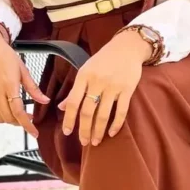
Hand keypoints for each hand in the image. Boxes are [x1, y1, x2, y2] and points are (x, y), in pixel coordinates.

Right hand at [0, 28, 48, 137]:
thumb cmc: (5, 56)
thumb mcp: (23, 70)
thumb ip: (33, 88)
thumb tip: (45, 101)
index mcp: (9, 86)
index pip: (18, 112)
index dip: (27, 125)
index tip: (35, 132)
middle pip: (9, 118)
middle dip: (20, 123)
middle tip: (30, 119)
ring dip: (10, 120)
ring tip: (19, 115)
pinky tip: (7, 110)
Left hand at [58, 29, 151, 145]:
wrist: (127, 47)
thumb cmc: (104, 60)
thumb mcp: (85, 70)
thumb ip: (75, 90)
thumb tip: (62, 107)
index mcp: (84, 76)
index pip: (73, 102)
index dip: (69, 119)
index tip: (67, 132)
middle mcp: (97, 81)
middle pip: (87, 111)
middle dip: (84, 130)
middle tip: (83, 142)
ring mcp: (113, 86)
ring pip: (103, 114)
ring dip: (98, 131)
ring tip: (96, 141)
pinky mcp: (127, 89)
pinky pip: (121, 111)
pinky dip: (116, 124)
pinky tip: (111, 133)